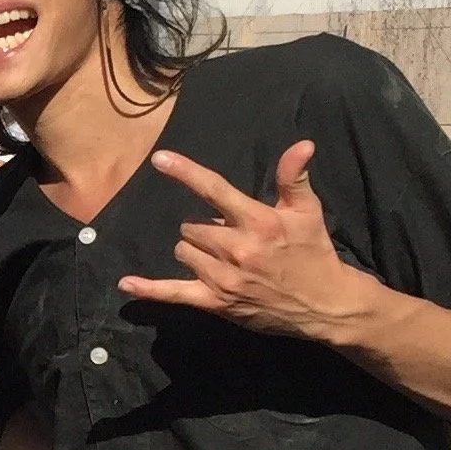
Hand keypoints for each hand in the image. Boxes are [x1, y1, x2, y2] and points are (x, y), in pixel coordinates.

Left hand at [116, 143, 375, 342]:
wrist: (324, 304)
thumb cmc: (313, 252)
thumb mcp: (309, 212)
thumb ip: (294, 178)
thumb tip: (301, 145)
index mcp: (258, 221)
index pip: (215, 189)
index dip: (186, 172)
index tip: (159, 159)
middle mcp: (237, 248)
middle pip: (192, 226)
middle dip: (204, 227)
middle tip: (229, 236)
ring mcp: (223, 277)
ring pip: (184, 251)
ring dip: (194, 250)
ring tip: (221, 257)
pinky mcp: (215, 302)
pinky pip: (173, 293)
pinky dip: (148, 289)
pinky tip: (126, 283)